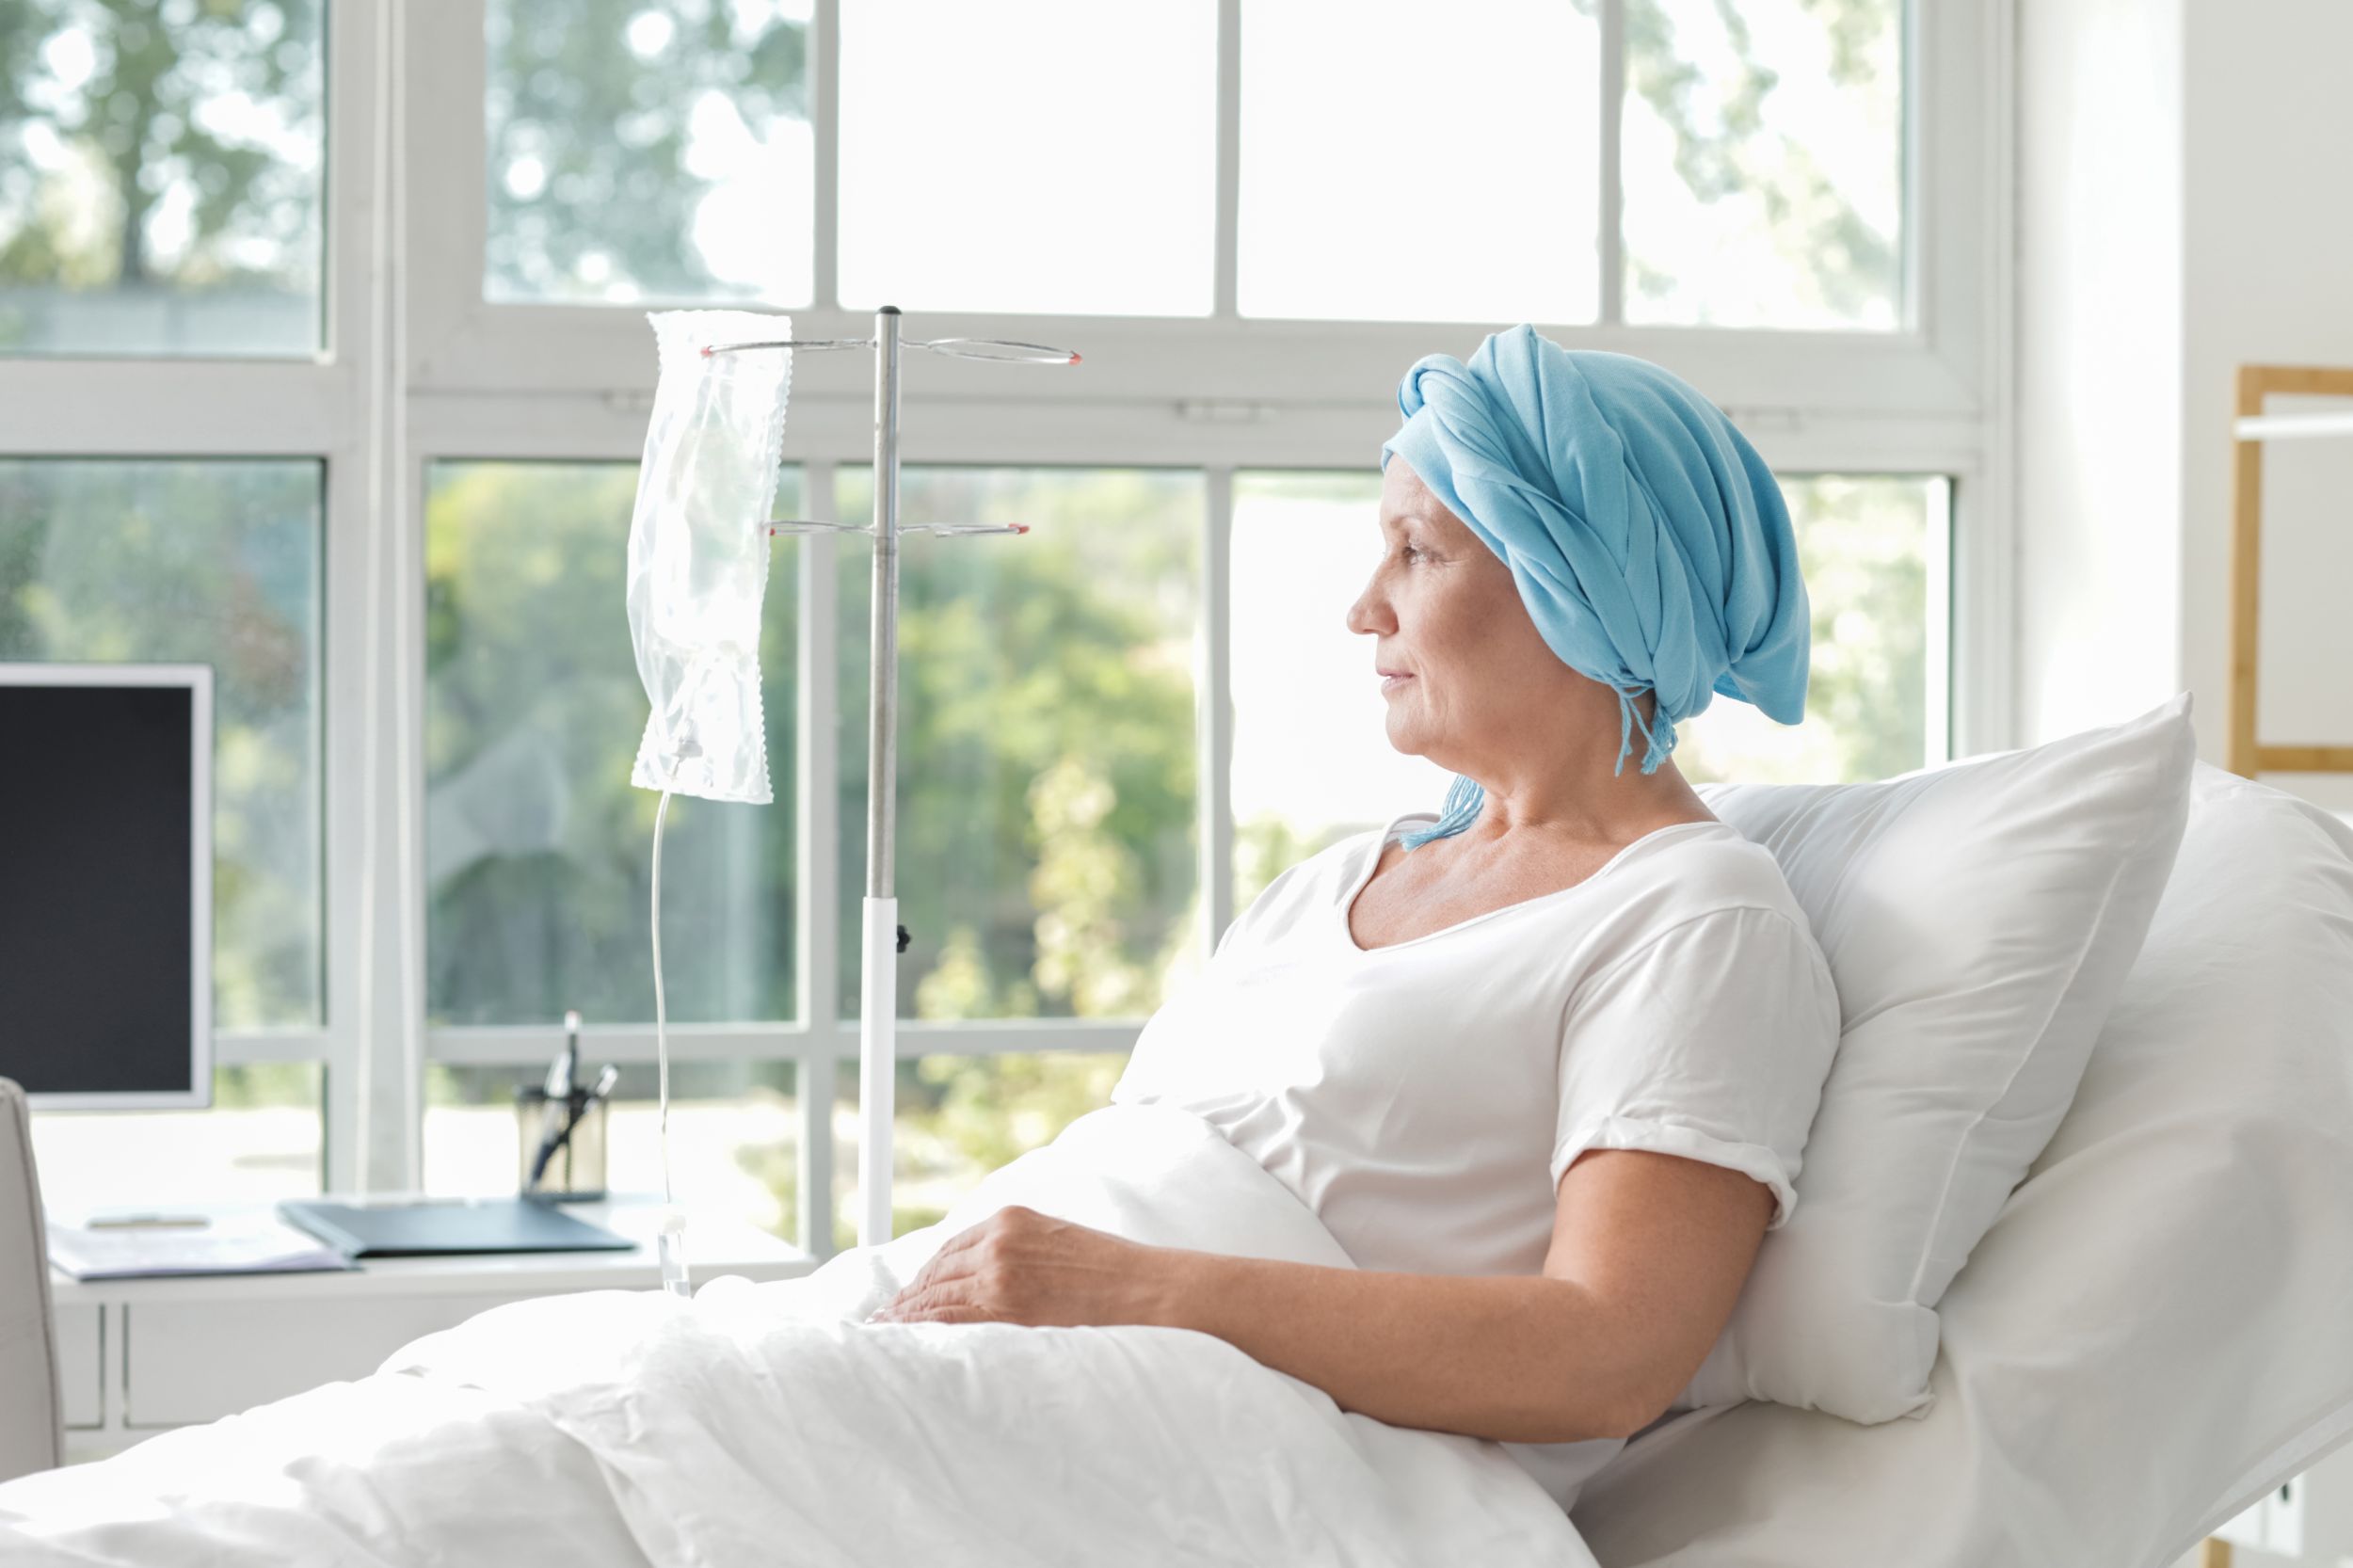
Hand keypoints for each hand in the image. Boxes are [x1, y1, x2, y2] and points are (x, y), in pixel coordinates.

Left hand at [866, 1205, 1184, 1328]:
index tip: (910, 1291)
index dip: (927, 1274)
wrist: (1147, 1289)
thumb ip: (1022, 1252)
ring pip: (937, 1295)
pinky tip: (906, 1338)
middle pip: (937, 1271)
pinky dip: (922, 1328)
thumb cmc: (1115, 1272)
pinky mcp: (1005, 1307)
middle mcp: (998, 1241)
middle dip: (910, 1295)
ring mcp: (999, 1274)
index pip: (952, 1248)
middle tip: (887, 1317)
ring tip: (887, 1331)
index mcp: (1011, 1219)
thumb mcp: (1059, 1241)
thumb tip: (990, 1279)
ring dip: (908, 1314)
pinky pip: (949, 1319)